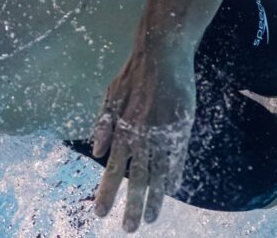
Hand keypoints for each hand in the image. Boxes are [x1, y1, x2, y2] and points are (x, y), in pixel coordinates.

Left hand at [91, 46, 195, 231]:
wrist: (161, 56)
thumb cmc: (133, 76)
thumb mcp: (110, 97)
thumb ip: (103, 125)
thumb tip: (96, 151)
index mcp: (121, 130)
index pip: (112, 170)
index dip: (107, 193)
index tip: (101, 213)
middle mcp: (140, 137)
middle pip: (136, 179)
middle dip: (131, 206)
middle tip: (127, 229)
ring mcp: (161, 135)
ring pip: (158, 175)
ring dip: (154, 199)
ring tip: (150, 220)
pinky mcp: (180, 130)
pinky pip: (177, 159)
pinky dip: (174, 176)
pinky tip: (172, 191)